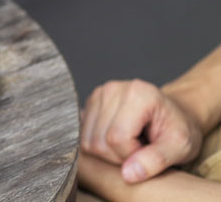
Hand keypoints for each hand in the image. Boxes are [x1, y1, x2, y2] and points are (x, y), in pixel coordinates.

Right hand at [81, 79, 202, 183]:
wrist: (173, 115)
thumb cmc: (178, 130)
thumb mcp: (180, 147)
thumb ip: (155, 160)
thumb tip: (128, 174)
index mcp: (138, 94)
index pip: (117, 138)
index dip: (132, 155)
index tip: (150, 151)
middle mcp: (113, 89)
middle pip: (99, 141)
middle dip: (119, 156)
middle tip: (142, 149)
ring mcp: (98, 94)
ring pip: (87, 141)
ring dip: (108, 152)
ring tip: (131, 143)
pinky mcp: (90, 102)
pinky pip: (83, 136)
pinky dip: (99, 145)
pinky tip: (118, 137)